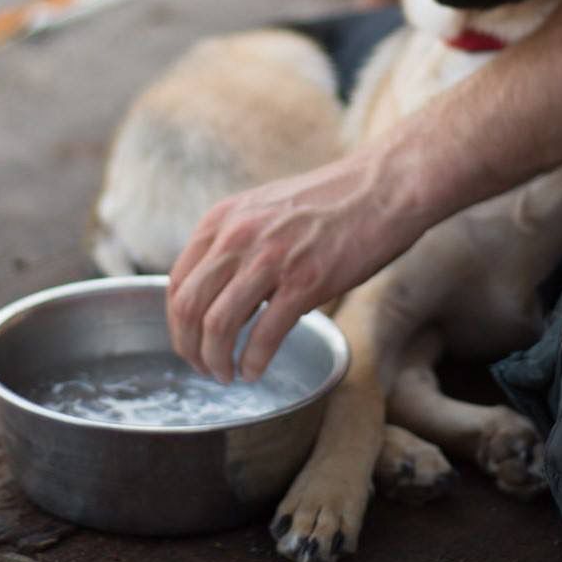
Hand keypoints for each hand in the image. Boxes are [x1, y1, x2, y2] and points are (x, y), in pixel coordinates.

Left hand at [166, 148, 413, 382]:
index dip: (177, 326)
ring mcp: (272, 258)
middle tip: (205, 368)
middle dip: (191, 350)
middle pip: (189, 309)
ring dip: (217, 361)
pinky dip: (254, 361)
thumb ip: (237, 243)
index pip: (177, 284)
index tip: (190, 344)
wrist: (384, 187)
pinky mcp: (306, 281)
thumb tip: (221, 294)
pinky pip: (264, 334)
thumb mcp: (266, 210)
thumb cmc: (331, 201)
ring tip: (229, 375)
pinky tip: (256, 370)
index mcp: (224, 219)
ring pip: (219, 326)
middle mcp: (239, 237)